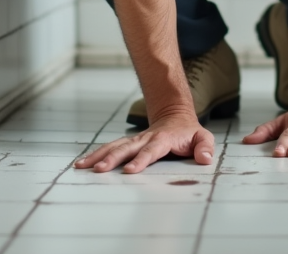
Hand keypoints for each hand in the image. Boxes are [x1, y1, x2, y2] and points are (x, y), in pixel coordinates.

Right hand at [73, 114, 214, 173]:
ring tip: (82, 166)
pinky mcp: (127, 143)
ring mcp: (134, 140)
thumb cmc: (189, 132)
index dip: (140, 160)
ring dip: (98, 156)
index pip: (150, 151)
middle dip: (112, 159)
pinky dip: (95, 155)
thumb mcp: (203, 137)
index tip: (129, 170)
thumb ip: (206, 148)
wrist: (175, 116)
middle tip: (99, 170)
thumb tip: (205, 159)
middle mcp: (145, 139)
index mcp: (162, 139)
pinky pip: (109, 148)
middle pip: (126, 149)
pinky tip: (81, 163)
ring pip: (113, 147)